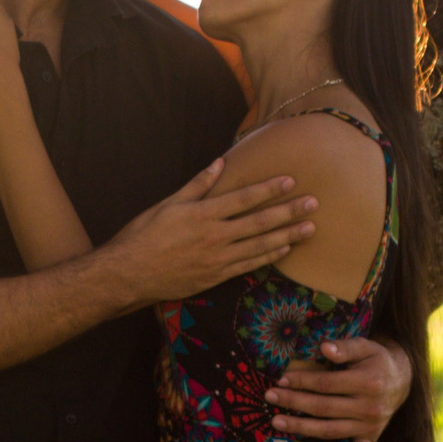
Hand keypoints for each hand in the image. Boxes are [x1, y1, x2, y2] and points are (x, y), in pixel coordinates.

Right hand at [107, 162, 317, 303]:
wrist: (128, 275)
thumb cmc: (142, 236)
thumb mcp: (167, 204)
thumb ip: (197, 185)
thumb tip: (219, 163)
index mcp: (203, 214)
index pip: (244, 198)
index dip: (269, 189)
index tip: (291, 181)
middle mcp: (215, 237)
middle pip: (260, 222)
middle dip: (289, 211)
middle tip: (314, 203)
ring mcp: (217, 259)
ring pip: (260, 246)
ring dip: (287, 235)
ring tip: (309, 228)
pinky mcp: (215, 277)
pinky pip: (248, 266)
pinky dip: (268, 257)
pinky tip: (284, 249)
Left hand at [269, 335, 408, 441]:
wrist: (402, 381)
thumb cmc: (376, 361)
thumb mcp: (366, 347)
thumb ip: (345, 347)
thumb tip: (323, 348)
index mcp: (368, 382)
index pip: (327, 384)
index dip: (302, 382)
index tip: (282, 379)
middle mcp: (369, 407)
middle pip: (324, 407)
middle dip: (294, 402)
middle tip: (270, 397)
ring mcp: (370, 426)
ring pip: (330, 430)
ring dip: (301, 427)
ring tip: (277, 422)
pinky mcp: (371, 439)